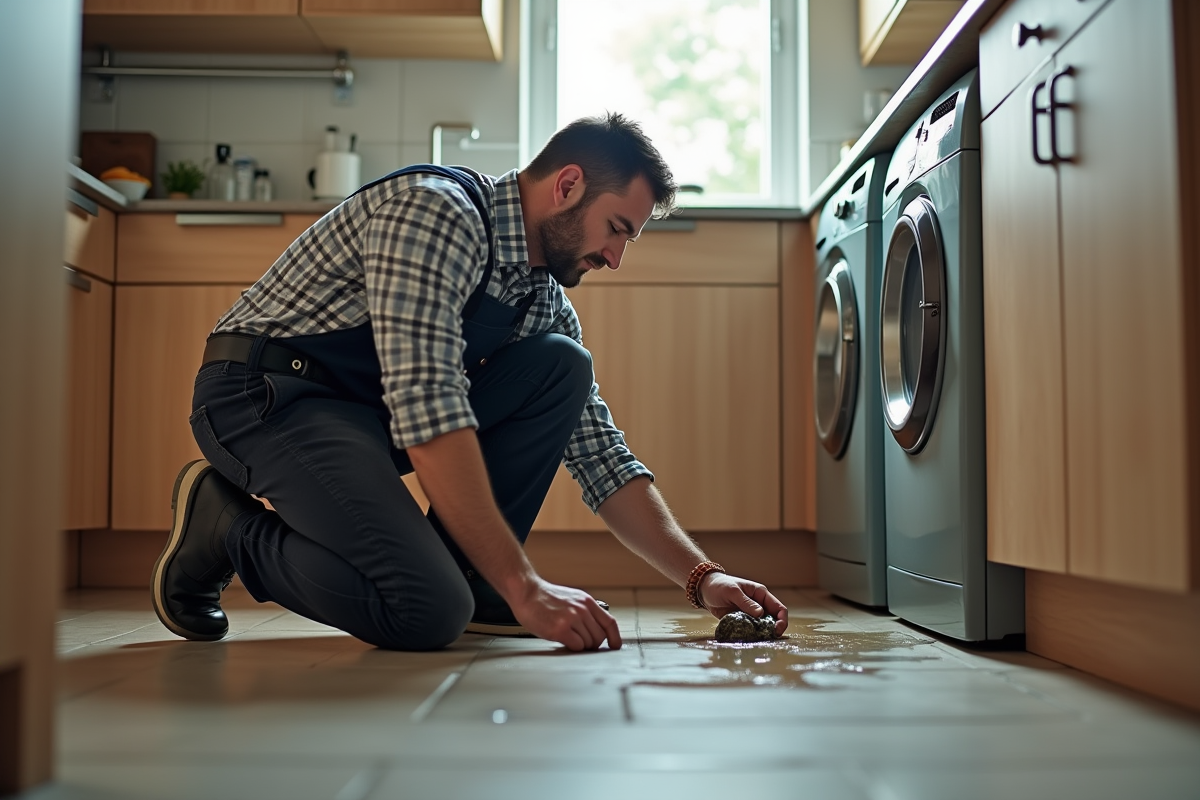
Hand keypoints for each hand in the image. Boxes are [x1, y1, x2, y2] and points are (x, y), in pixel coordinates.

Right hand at [508, 578, 622, 651]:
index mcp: (587, 601)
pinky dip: (571, 647)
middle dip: (591, 644)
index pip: (610, 622)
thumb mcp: (572, 598)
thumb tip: (596, 630)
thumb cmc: (545, 598)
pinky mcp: (560, 629)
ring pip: (588, 644)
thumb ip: (585, 611)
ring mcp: (572, 619)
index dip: (615, 638)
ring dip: (579, 645)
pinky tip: (562, 640)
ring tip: (567, 637)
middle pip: (600, 637)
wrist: (526, 592)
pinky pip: (576, 646)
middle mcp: (582, 609)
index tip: (615, 647)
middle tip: (579, 642)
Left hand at [698, 573, 788, 634]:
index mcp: (760, 594)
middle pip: (773, 620)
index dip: (782, 620)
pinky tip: (745, 638)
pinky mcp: (742, 621)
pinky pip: (750, 630)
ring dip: (760, 634)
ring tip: (754, 639)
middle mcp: (758, 605)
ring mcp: (750, 614)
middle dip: (772, 630)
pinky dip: (750, 635)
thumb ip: (746, 602)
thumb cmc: (720, 585)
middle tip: (766, 638)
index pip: (779, 608)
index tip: (776, 631)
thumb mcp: (733, 592)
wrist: (705, 590)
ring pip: (762, 627)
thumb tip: (760, 614)